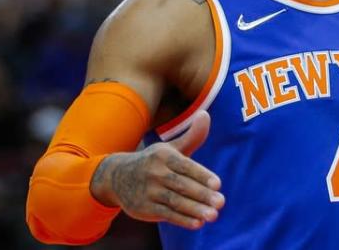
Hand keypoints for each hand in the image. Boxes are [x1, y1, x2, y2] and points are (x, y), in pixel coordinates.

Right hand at [90, 110, 224, 229]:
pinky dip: (182, 220)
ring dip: (195, 210)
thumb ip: (191, 136)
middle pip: (182, 186)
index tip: (218, 184)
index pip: (185, 166)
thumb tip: (206, 114)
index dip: (202, 175)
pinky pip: (166, 214)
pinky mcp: (143, 208)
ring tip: (213, 216)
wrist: (117, 177)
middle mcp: (154, 173)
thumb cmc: (154, 161)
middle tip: (221, 202)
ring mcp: (148, 191)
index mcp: (163, 156)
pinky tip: (197, 223)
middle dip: (202, 195)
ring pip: (175, 201)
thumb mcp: (170, 148)